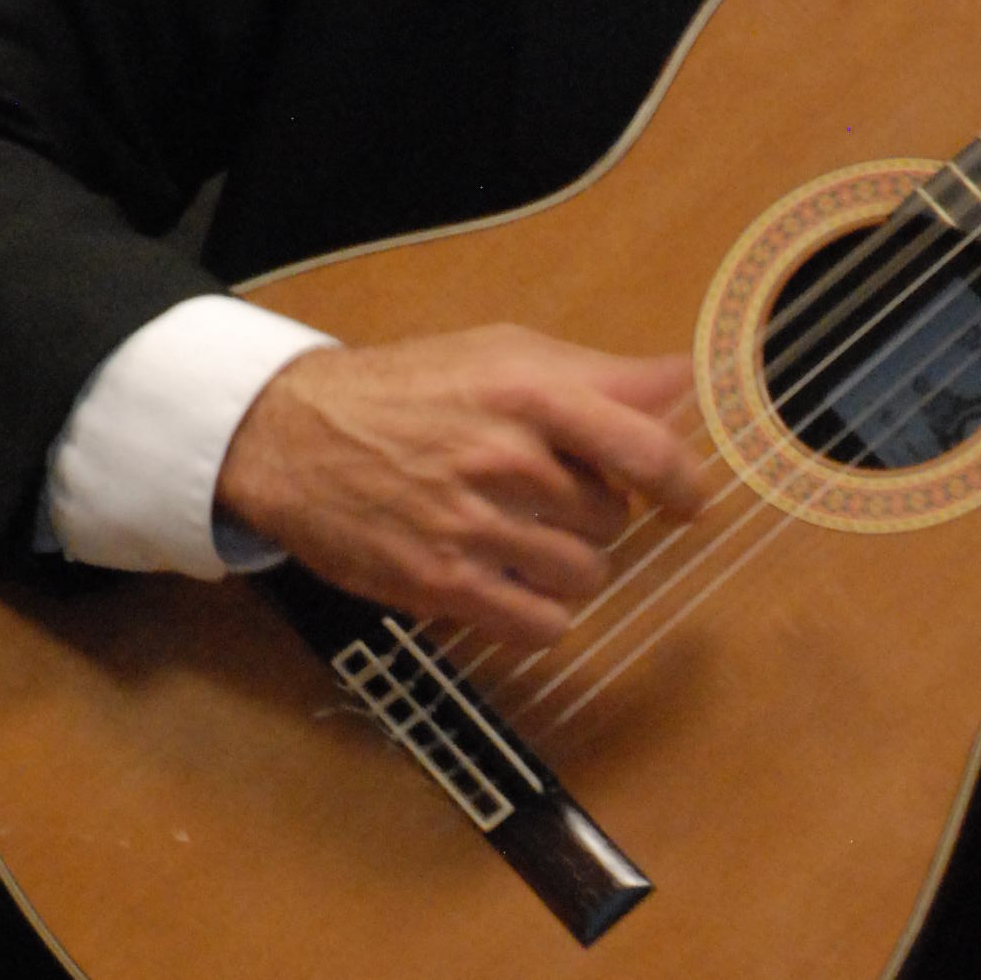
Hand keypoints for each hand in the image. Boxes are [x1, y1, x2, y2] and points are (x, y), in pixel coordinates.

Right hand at [215, 327, 706, 646]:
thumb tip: (683, 379)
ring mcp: (473, 526)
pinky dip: (541, 615)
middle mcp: (505, 459)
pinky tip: (513, 586)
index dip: (683, 483)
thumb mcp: (500, 353)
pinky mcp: (441, 584)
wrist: (292, 435)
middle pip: (612, 519)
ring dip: (569, 567)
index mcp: (528, 392)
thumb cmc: (404, 390)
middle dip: (593, 515)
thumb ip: (597, 374)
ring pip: (584, 576)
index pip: (645, 449)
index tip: (688, 502)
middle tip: (546, 498)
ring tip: (525, 540)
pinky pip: (540, 626)